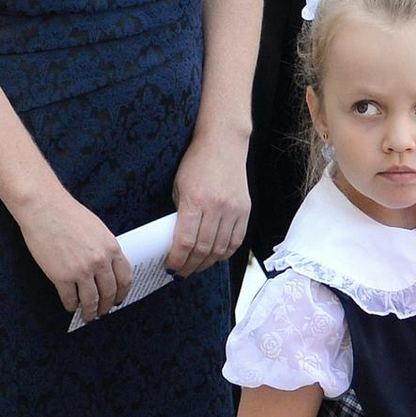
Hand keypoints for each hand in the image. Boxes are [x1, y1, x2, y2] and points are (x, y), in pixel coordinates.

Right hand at [21, 184, 132, 320]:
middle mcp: (100, 262)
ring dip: (90, 312)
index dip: (122, 292)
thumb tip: (106, 267)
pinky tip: (70, 307)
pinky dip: (71, 306)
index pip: (125, 278)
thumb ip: (104, 248)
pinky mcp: (61, 276)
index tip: (119, 300)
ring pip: (91, 300)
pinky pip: (70, 299)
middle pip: (109, 292)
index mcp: (112, 248)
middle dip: (106, 306)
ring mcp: (81, 270)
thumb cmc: (68, 214)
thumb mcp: (97, 229)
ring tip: (87, 317)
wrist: (44, 208)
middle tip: (103, 312)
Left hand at [166, 130, 251, 276]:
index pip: (185, 242)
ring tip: (195, 268)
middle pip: (202, 250)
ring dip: (206, 264)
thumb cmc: (196, 163)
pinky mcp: (245, 210)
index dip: (176, 260)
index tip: (170, 267)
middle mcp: (216, 207)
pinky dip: (224, 254)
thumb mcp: (179, 186)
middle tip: (180, 273)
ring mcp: (233, 209)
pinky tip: (215, 257)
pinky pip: (236, 241)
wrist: (223, 143)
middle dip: (189, 266)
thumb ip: (180, 214)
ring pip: (220, 249)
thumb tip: (177, 242)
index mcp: (195, 201)